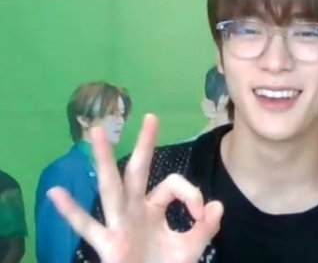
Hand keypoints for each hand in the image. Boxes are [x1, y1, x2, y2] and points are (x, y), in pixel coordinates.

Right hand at [48, 114, 223, 262]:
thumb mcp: (191, 247)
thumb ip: (205, 227)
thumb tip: (216, 204)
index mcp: (154, 207)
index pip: (172, 185)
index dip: (190, 193)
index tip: (202, 213)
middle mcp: (135, 209)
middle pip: (138, 171)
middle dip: (144, 145)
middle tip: (151, 116)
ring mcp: (119, 223)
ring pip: (111, 187)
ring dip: (104, 159)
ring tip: (97, 131)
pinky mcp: (108, 244)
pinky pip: (88, 226)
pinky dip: (71, 211)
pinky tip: (55, 192)